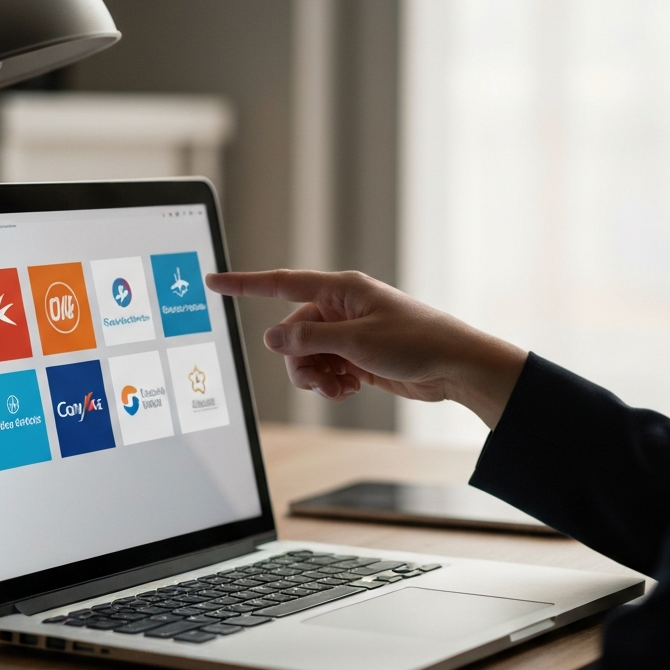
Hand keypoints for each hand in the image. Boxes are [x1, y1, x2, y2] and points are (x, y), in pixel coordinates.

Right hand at [205, 269, 526, 428]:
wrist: (455, 367)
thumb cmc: (417, 342)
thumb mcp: (358, 342)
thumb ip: (311, 341)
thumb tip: (272, 339)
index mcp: (341, 291)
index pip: (282, 284)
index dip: (245, 284)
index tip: (214, 281)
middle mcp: (342, 309)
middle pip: (293, 334)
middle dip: (299, 361)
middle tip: (321, 378)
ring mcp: (349, 333)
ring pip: (307, 356)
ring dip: (316, 376)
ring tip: (340, 387)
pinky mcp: (358, 356)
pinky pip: (326, 368)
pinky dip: (331, 382)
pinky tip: (350, 388)